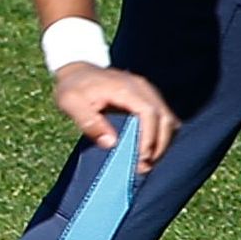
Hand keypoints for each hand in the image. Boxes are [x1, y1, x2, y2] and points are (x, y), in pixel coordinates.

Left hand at [52, 64, 177, 170]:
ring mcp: (148, 92)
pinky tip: (148, 151)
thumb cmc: (74, 88)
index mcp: (125, 88)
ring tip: (146, 163)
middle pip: (165, 118)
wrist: (78, 72)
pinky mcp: (149, 99)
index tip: (141, 158)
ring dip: (162, 143)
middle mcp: (142, 88)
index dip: (149, 137)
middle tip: (143, 167)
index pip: (149, 112)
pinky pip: (164, 119)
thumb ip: (89, 122)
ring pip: (169, 120)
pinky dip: (161, 137)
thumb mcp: (71, 103)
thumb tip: (111, 143)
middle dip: (159, 146)